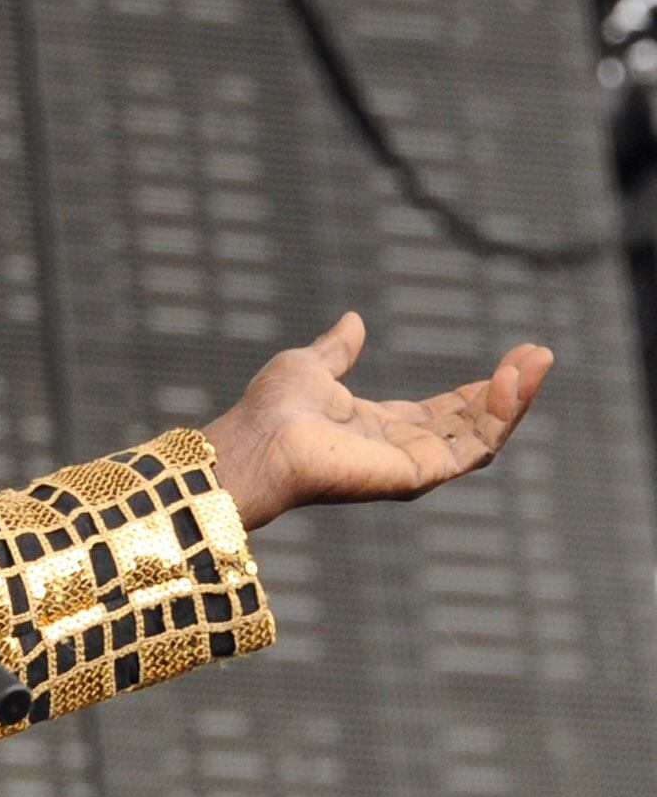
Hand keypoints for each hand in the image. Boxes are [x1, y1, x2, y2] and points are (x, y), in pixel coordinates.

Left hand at [202, 312, 552, 530]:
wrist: (256, 440)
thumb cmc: (270, 410)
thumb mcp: (311, 366)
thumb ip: (337, 349)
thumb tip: (352, 321)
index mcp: (379, 427)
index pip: (444, 412)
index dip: (480, 388)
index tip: (515, 358)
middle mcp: (400, 450)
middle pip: (471, 424)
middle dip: (508, 391)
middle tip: (540, 353)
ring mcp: (412, 466)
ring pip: (482, 438)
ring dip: (514, 400)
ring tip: (538, 360)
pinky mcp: (418, 475)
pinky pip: (474, 449)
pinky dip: (499, 416)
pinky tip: (512, 381)